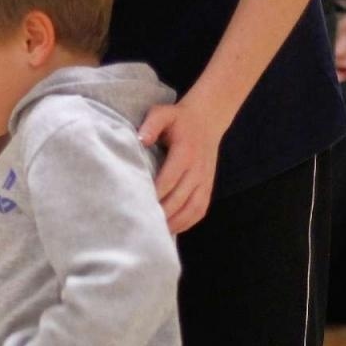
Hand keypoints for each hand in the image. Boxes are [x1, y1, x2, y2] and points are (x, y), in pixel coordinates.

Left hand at [138, 101, 225, 233]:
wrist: (207, 120)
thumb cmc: (178, 119)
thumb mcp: (163, 113)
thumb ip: (151, 124)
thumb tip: (141, 140)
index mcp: (185, 153)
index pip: (168, 180)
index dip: (154, 195)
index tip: (136, 205)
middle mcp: (197, 169)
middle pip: (179, 198)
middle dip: (160, 214)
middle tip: (140, 225)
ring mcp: (205, 180)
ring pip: (191, 208)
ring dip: (174, 222)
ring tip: (155, 232)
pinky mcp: (208, 187)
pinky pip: (200, 210)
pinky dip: (186, 223)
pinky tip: (171, 229)